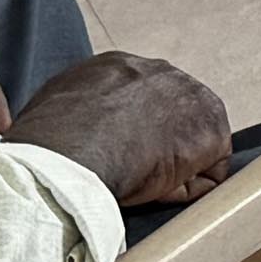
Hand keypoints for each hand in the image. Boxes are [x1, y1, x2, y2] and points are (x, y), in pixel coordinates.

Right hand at [10, 50, 239, 212]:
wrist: (73, 152)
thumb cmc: (50, 141)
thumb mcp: (52, 108)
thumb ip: (72, 111)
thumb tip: (65, 131)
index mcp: (118, 67)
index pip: (139, 101)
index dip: (132, 134)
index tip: (119, 155)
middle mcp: (159, 73)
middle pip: (173, 116)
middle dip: (161, 146)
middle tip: (135, 175)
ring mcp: (190, 98)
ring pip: (193, 143)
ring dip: (175, 169)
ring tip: (141, 188)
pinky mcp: (210, 130)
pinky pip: (207, 172)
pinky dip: (186, 190)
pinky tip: (157, 193)